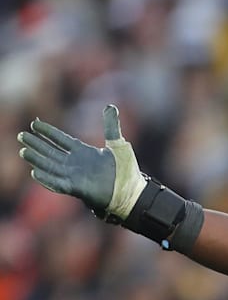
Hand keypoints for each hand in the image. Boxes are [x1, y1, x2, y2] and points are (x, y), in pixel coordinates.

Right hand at [16, 104, 146, 219]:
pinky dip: (47, 179)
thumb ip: (111, 126)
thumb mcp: (118, 144)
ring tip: (23, 151)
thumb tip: (110, 106)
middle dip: (37, 144)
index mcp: (84, 152)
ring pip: (50, 166)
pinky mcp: (78, 189)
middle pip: (51, 152)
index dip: (48, 132)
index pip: (61, 139)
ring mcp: (75, 177)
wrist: (133, 193)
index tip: (34, 123)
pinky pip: (58, 183)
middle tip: (21, 136)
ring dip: (37, 160)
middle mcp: (76, 164)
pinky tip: (35, 172)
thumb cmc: (126, 171)